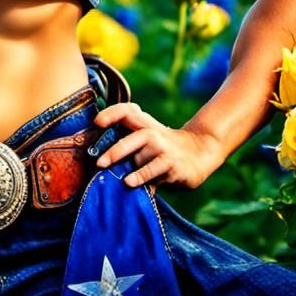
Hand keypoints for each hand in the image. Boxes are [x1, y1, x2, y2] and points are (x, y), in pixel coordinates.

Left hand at [93, 101, 225, 190]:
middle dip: (114, 152)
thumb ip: (129, 142)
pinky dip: (143, 179)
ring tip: (122, 181)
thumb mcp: (148, 138)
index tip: (96, 123)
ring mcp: (163, 149)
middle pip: (130, 140)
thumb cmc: (163, 147)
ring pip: (141, 161)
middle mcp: (152, 134)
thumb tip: (99, 158)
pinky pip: (154, 173)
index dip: (110, 114)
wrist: (199, 151)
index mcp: (143, 124)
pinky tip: (132, 183)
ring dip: (130, 172)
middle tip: (99, 163)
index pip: (125, 111)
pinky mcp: (172, 165)